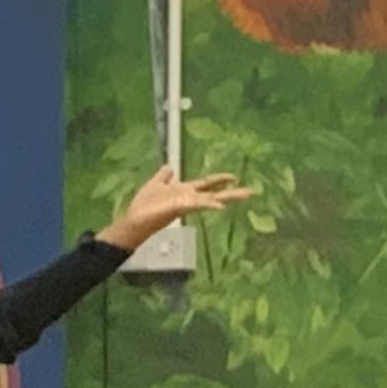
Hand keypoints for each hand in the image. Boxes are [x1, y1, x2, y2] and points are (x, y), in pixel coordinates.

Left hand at [102, 166, 248, 253]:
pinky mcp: (180, 208)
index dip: (219, 179)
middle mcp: (188, 198)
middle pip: (214, 193)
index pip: (206, 184)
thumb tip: (169, 167)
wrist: (134, 220)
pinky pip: (197, 205)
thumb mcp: (155, 184)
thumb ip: (163, 176)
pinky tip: (220, 205)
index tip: (234, 176)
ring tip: (244, 194)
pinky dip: (209, 204)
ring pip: (210, 199)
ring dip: (226, 197)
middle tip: (252, 191)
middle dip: (233, 192)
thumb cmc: (144, 205)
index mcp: (184, 192)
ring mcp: (185, 204)